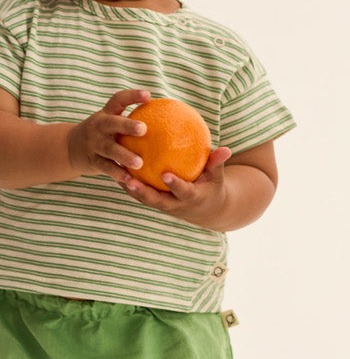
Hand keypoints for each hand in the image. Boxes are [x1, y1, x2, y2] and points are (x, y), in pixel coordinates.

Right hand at [67, 88, 152, 180]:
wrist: (71, 148)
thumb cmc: (104, 134)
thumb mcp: (113, 123)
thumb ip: (133, 121)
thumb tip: (171, 118)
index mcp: (106, 114)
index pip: (118, 100)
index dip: (132, 96)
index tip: (148, 95)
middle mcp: (98, 126)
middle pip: (111, 123)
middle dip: (126, 125)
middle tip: (143, 129)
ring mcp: (94, 143)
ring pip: (109, 148)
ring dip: (124, 155)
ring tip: (140, 162)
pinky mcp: (92, 160)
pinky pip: (106, 167)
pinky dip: (117, 173)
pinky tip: (130, 179)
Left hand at [118, 146, 232, 226]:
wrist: (206, 209)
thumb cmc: (212, 187)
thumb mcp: (217, 177)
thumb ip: (217, 163)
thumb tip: (225, 148)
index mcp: (192, 198)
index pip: (182, 192)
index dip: (174, 185)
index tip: (166, 174)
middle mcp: (175, 205)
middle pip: (156, 201)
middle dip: (143, 193)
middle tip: (130, 180)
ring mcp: (164, 206)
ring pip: (144, 199)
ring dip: (130, 190)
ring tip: (116, 175)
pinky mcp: (156, 203)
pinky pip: (141, 193)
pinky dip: (129, 184)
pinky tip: (118, 169)